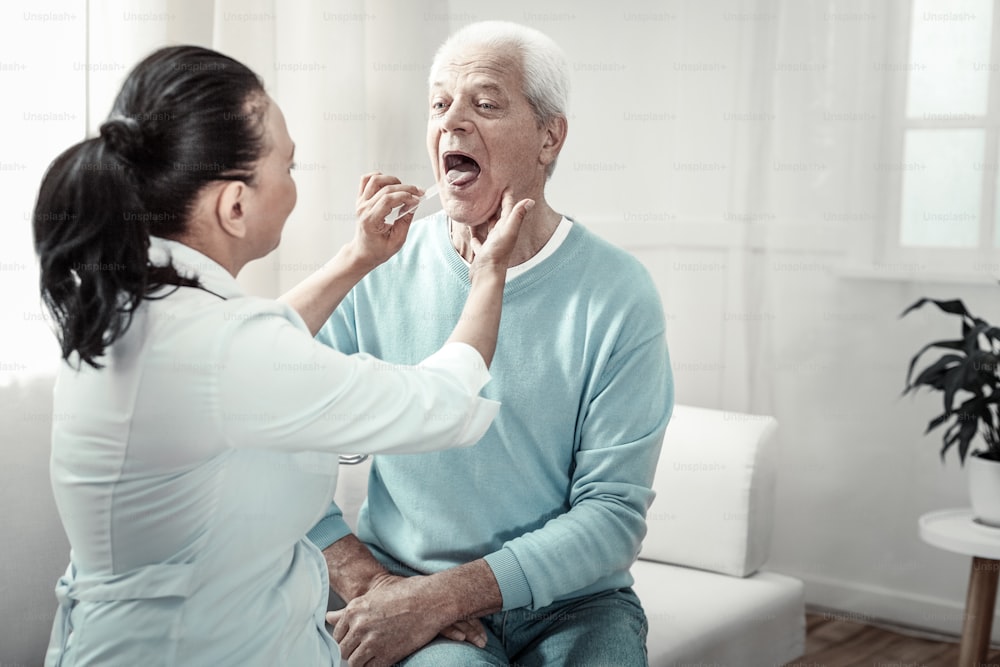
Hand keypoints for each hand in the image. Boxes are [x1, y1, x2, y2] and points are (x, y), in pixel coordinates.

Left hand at [326, 573, 480, 665]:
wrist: (430, 600)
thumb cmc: (404, 594)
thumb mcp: (373, 597)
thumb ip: (348, 611)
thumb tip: (328, 617)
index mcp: (353, 610)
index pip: (336, 635)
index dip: (345, 639)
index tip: (355, 639)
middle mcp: (359, 626)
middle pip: (343, 650)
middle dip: (351, 650)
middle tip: (364, 647)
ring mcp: (372, 642)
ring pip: (353, 662)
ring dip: (361, 660)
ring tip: (372, 654)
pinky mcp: (386, 655)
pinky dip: (373, 666)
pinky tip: (381, 658)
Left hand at [349, 172, 422, 269]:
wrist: (364, 251)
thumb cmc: (379, 249)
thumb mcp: (397, 241)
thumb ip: (405, 221)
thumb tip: (414, 203)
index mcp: (370, 221)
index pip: (388, 200)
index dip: (405, 196)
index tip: (418, 199)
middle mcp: (363, 209)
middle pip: (385, 189)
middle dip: (406, 189)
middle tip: (418, 193)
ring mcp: (360, 202)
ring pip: (375, 180)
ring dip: (392, 180)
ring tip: (403, 189)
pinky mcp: (361, 199)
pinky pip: (366, 180)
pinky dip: (379, 177)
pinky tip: (389, 184)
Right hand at [467, 188, 533, 277]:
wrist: (487, 276)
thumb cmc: (497, 255)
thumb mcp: (508, 232)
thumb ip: (518, 216)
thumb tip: (530, 201)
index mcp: (507, 228)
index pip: (508, 208)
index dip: (507, 196)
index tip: (504, 184)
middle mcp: (501, 235)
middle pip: (499, 216)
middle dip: (496, 204)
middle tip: (490, 192)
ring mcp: (492, 244)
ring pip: (490, 227)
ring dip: (486, 218)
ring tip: (480, 209)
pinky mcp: (483, 252)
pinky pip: (479, 241)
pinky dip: (476, 236)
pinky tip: (472, 232)